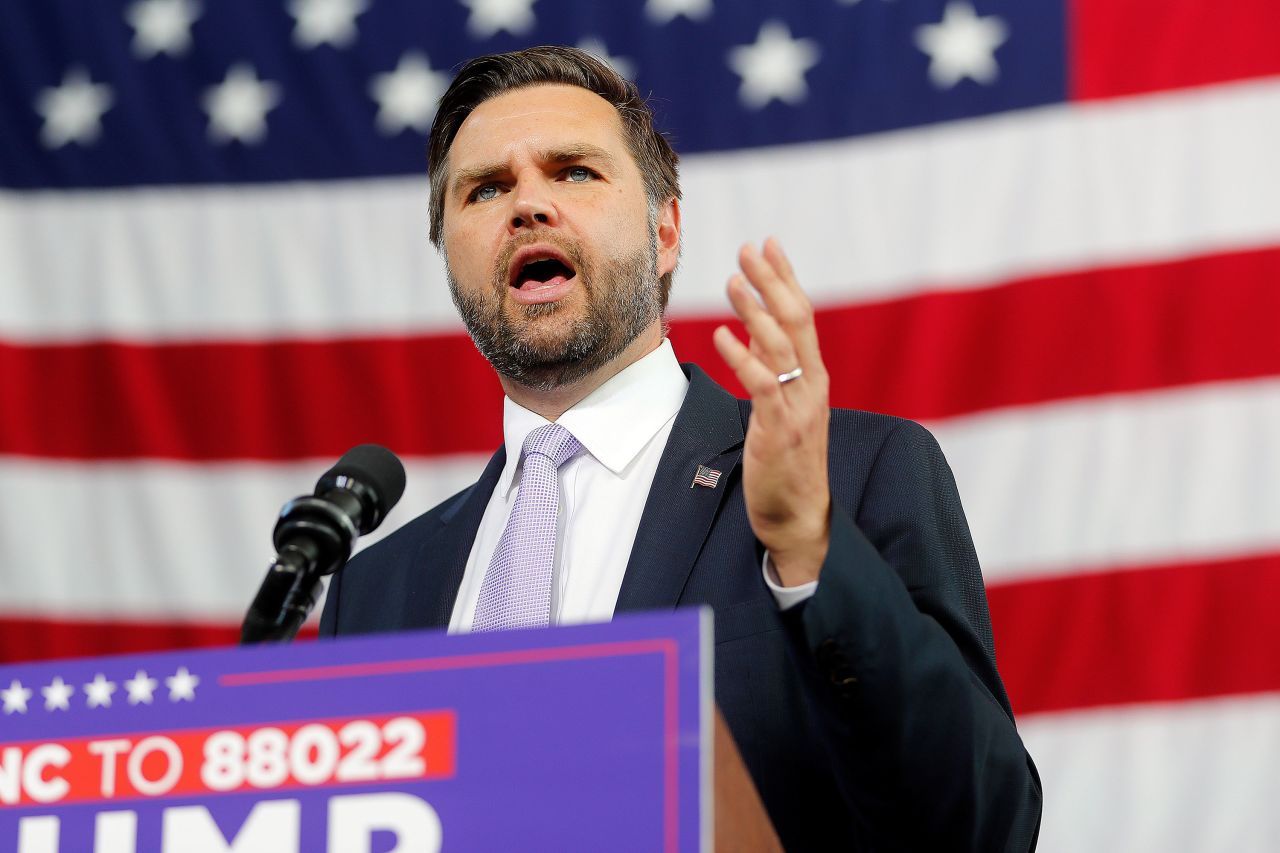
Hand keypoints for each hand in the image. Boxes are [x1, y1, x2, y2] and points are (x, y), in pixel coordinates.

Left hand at [713, 238, 830, 585]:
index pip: (802, 315)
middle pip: (797, 320)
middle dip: (773, 281)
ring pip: (781, 346)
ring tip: (733, 280)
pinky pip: (762, 385)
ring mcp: (798, 406)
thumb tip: (754, 331)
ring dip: (755, 310)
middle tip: (750, 248)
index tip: (769, 245)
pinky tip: (722, 335)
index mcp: (814, 377)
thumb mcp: (782, 406)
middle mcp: (812, 385)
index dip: (786, 278)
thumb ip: (774, 369)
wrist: (800, 516)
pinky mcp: (779, 429)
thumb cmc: (788, 463)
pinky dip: (742, 357)